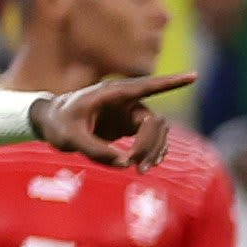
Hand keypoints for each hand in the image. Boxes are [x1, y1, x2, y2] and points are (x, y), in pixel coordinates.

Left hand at [31, 73, 192, 168]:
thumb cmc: (58, 124)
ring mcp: (131, 113)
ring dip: (154, 150)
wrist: (51, 122)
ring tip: (141, 170)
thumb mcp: (69, 138)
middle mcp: (127, 101)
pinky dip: (154, 151)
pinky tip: (150, 164)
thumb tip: (124, 164)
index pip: (147, 86)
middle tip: (135, 165)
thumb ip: (94, 150)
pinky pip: (152, 138)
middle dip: (150, 144)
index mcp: (112, 94)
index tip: (194, 76)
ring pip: (157, 131)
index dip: (171, 82)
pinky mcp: (130, 126)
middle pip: (155, 121)